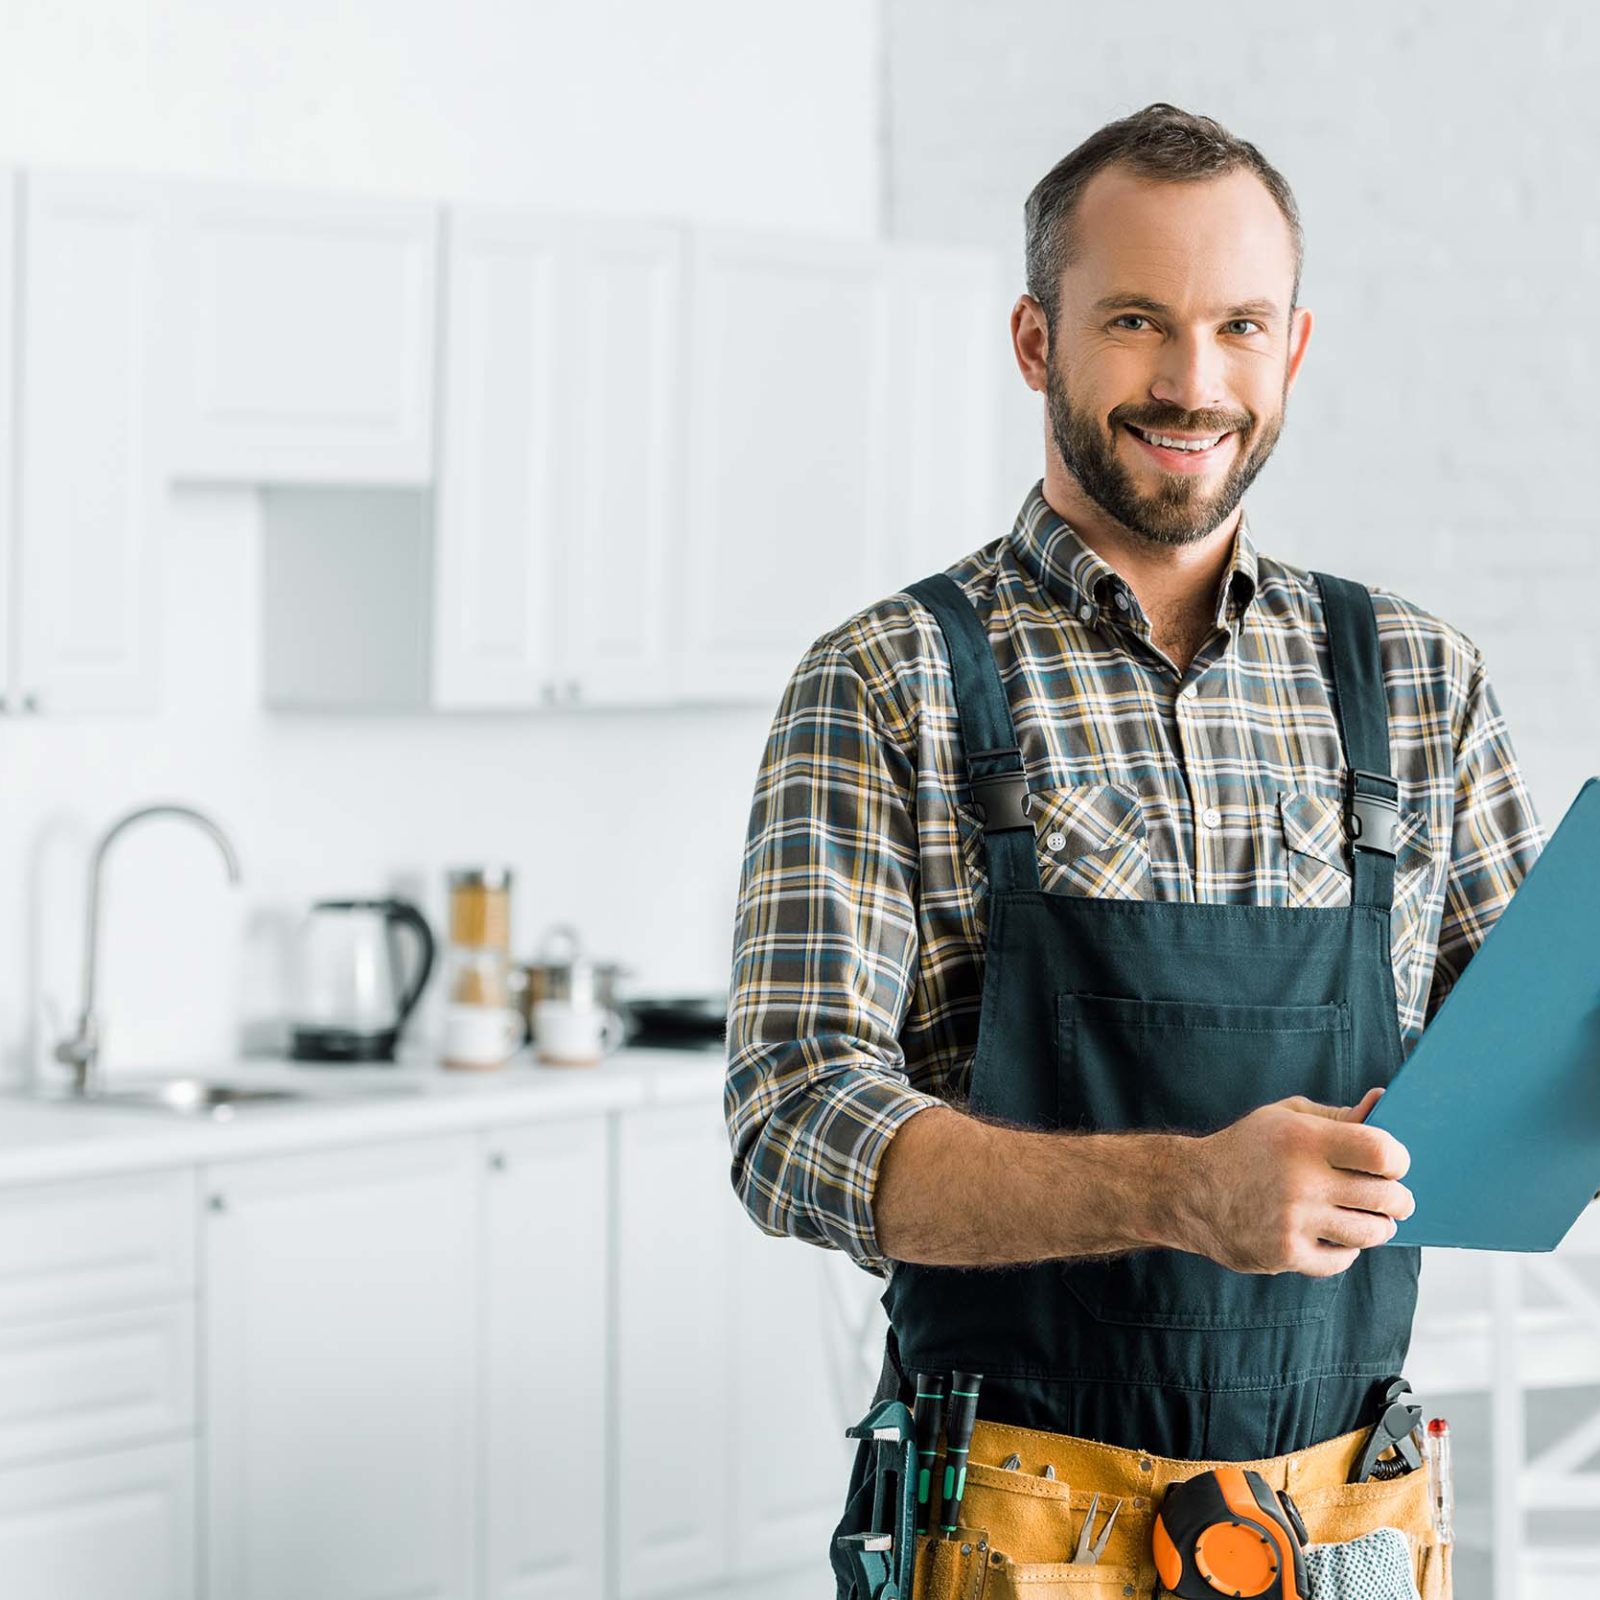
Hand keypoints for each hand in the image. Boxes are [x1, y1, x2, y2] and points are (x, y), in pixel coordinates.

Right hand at [1179, 1087, 1414, 1277]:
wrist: (1190, 1190)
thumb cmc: (1246, 1148)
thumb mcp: (1285, 1117)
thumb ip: (1337, 1116)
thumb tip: (1383, 1104)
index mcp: (1303, 1139)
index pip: (1382, 1153)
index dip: (1398, 1160)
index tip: (1393, 1164)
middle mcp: (1301, 1181)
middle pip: (1386, 1197)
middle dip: (1398, 1199)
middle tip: (1394, 1197)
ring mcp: (1294, 1221)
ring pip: (1370, 1233)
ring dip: (1377, 1226)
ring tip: (1368, 1218)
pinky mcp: (1286, 1253)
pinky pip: (1341, 1260)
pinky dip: (1345, 1250)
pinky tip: (1334, 1236)